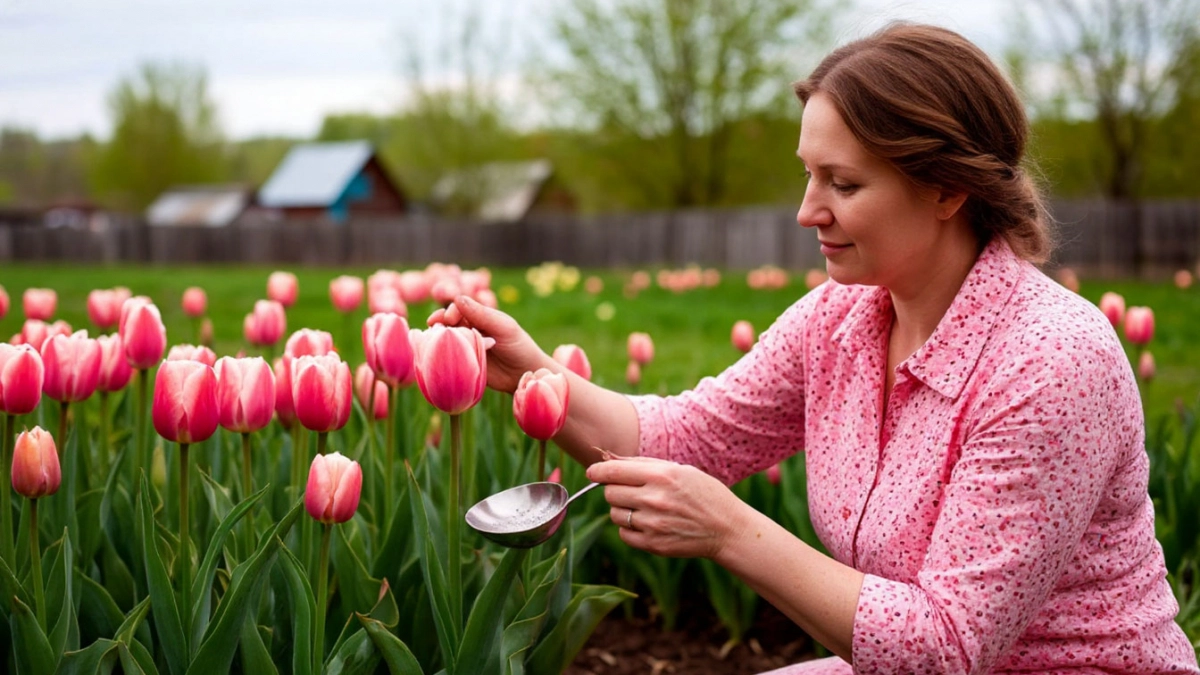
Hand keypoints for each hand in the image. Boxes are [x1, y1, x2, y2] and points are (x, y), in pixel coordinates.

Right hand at [428, 295, 554, 392]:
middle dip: (440, 324)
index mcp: (478, 316)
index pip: (457, 309)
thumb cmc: (518, 346)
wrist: (525, 373)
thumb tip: (457, 298)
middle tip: (434, 328)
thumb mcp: (503, 327)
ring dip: (438, 340)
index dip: (450, 312)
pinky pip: (448, 358)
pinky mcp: (463, 364)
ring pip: (446, 340)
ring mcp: (465, 347)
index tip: (448, 319)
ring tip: (432, 342)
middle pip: (447, 324)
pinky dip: (440, 356)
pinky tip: (435, 357)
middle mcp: (469, 330)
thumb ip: (481, 314)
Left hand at [586, 456, 743, 558]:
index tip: (593, 472)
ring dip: (622, 509)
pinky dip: (630, 528)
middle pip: (609, 492)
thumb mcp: (680, 469)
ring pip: (615, 514)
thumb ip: (643, 464)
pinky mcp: (654, 544)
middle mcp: (655, 499)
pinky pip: (624, 534)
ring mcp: (653, 524)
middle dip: (614, 489)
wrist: (727, 528)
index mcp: (662, 476)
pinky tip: (647, 523)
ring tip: (643, 507)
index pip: (613, 471)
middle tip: (629, 490)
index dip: (597, 471)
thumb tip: (608, 459)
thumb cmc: (703, 493)